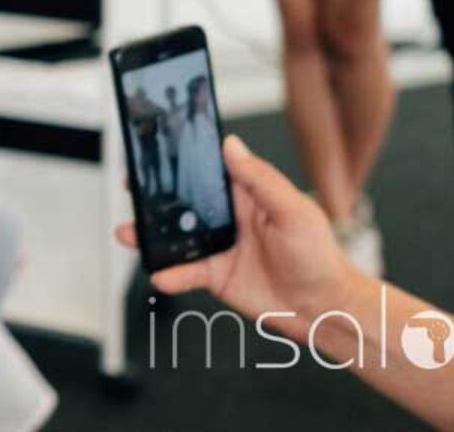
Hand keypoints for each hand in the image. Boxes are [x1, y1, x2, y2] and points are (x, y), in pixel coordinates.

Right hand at [115, 135, 367, 345]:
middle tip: (132, 187)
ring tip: (128, 233)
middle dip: (154, 196)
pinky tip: (161, 275)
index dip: (183, 160)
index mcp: (246, 194)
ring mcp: (219, 247)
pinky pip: (186, 272)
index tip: (156, 149)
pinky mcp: (216, 276)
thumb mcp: (294, 210)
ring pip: (175, 237)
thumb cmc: (320, 256)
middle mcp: (228, 218)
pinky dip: (171, 274)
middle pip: (183, 202)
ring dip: (150, 236)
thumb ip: (261, 179)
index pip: (208, 170)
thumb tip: (232, 146)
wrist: (325, 308)